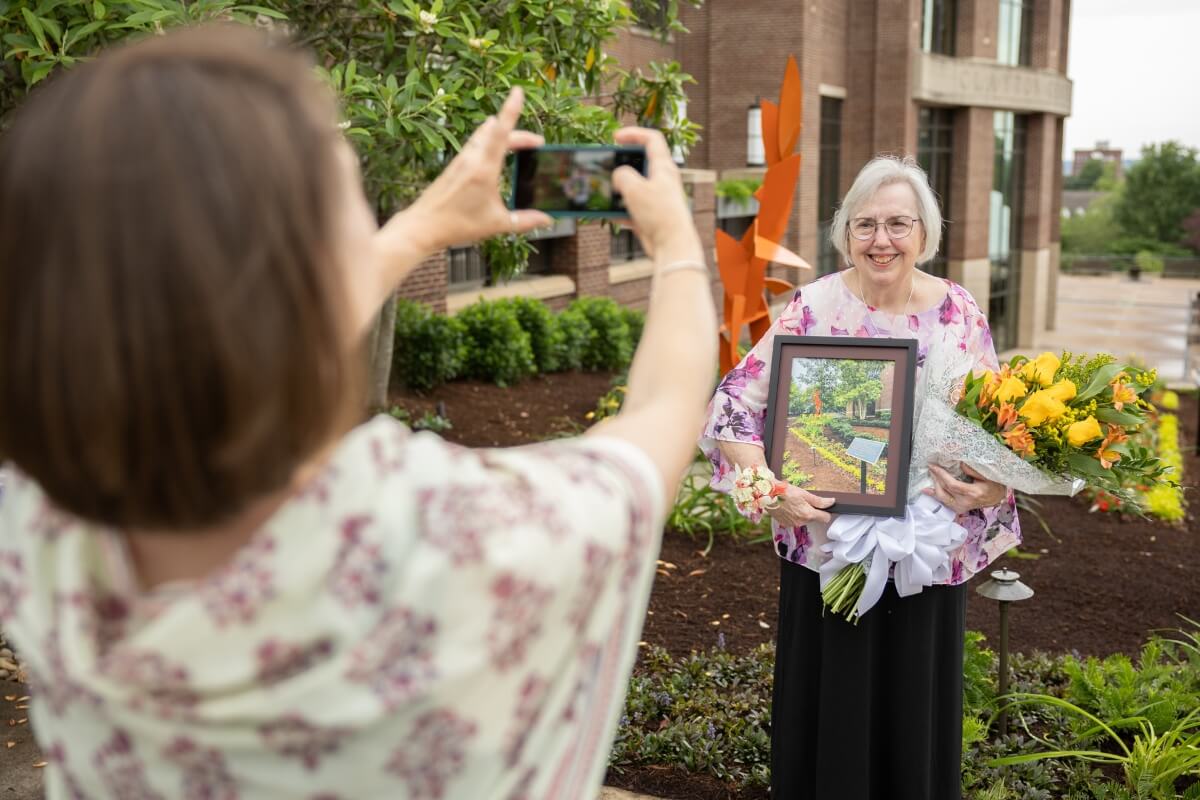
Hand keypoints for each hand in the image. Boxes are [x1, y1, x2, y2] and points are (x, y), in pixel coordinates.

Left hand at [399, 87, 551, 252]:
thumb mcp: (497, 224)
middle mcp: (471, 159)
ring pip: (483, 135)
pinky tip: (492, 153)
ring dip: (500, 133)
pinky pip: (474, 145)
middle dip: (518, 132)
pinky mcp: (454, 166)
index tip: (518, 91)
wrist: (423, 226)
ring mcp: (460, 160)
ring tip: (516, 140)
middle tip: (536, 142)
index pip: (501, 132)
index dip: (511, 110)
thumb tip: (547, 220)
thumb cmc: (457, 225)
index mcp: (484, 169)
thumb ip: (525, 221)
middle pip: (496, 132)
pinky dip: (488, 142)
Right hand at [610, 127, 700, 260]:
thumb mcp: (634, 189)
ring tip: (606, 193)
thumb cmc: (659, 214)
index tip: (615, 137)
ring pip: (635, 186)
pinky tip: (611, 215)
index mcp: (663, 167)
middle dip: (623, 163)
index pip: (652, 139)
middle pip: (642, 162)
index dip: (634, 133)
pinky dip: (622, 210)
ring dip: (620, 189)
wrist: (672, 246)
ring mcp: (658, 198)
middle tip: (608, 166)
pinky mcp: (653, 216)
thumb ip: (621, 175)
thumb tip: (618, 176)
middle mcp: (663, 180)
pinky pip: (634, 208)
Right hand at [766, 484, 834, 526]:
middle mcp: (801, 522)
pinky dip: (794, 515)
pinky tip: (788, 507)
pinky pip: (795, 521)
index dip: (825, 512)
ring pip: (804, 520)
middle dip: (812, 511)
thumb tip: (832, 502)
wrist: (768, 494)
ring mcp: (792, 524)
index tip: (822, 506)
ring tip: (794, 503)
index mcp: (808, 514)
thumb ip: (819, 501)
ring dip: (802, 513)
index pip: (825, 518)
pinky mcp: (785, 524)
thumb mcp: (805, 494)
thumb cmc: (786, 492)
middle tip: (803, 500)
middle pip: (814, 518)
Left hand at [923, 463, 1007, 514]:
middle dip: (935, 479)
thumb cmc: (994, 485)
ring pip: (942, 499)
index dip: (941, 475)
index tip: (933, 466)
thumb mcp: (987, 475)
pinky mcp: (959, 509)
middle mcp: (965, 502)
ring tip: (928, 477)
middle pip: (944, 492)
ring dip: (933, 487)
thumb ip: (973, 470)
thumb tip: (959, 464)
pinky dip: (936, 495)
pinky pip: (944, 502)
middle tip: (930, 468)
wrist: (998, 498)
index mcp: (973, 493)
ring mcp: (961, 508)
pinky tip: (928, 490)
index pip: (952, 484)